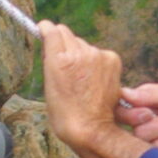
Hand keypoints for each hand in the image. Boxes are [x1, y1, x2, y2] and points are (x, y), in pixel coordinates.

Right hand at [38, 22, 125, 150]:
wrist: (91, 128)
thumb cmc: (65, 113)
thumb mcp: (48, 84)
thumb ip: (51, 60)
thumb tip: (52, 44)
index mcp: (58, 59)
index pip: (51, 29)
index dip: (47, 29)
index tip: (45, 30)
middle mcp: (79, 52)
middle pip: (67, 34)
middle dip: (64, 45)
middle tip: (64, 63)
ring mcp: (97, 55)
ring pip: (84, 44)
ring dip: (81, 54)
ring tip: (81, 78)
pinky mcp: (112, 59)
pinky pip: (99, 53)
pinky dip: (96, 62)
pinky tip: (95, 79)